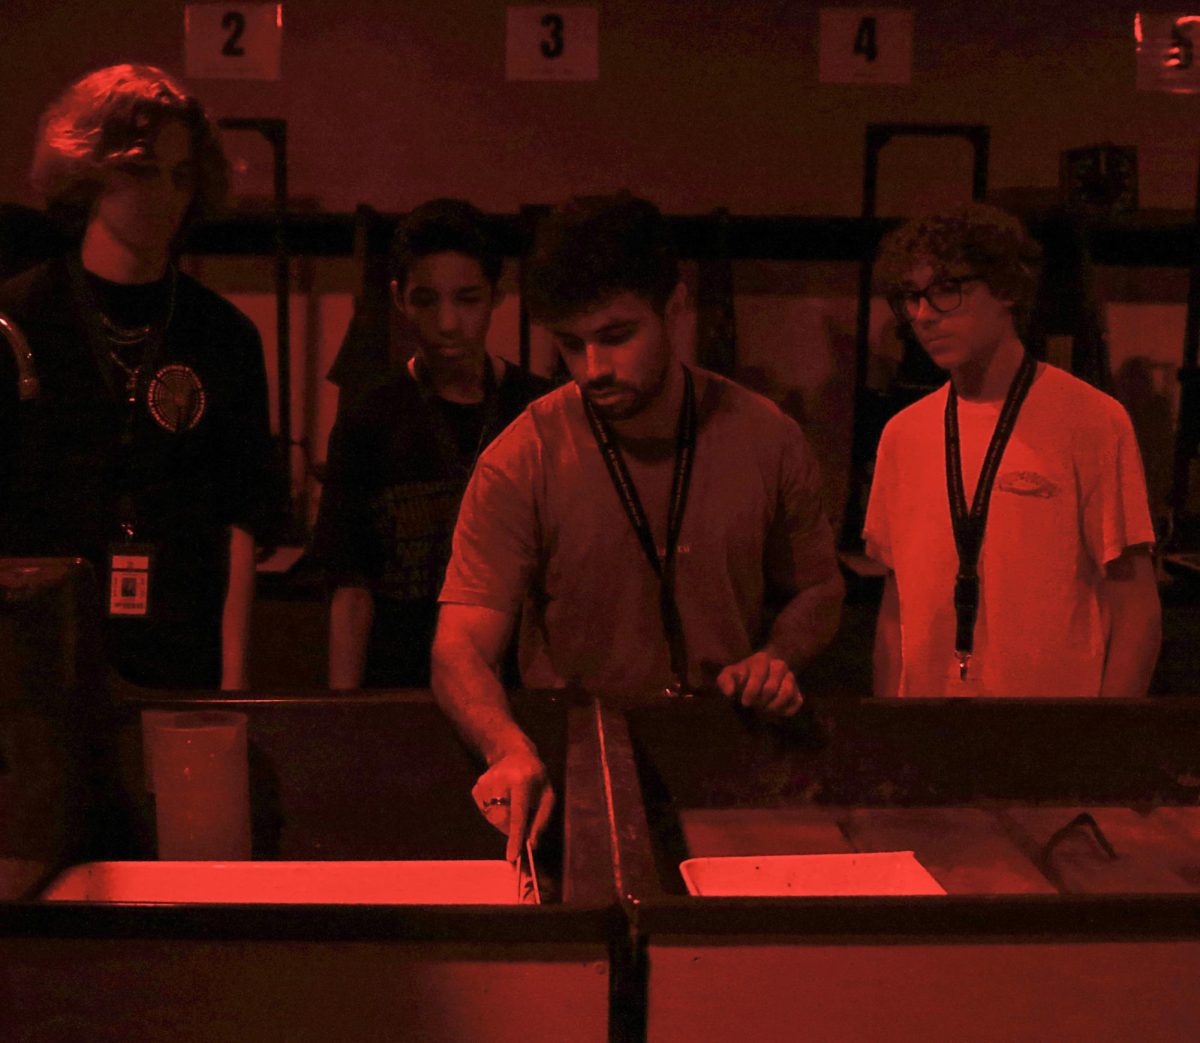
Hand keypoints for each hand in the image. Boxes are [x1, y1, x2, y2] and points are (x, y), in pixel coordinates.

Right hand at [471, 747, 555, 861]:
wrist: (515, 755)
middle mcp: (500, 780)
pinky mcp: (476, 787)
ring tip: (512, 803)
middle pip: (503, 820)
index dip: (515, 837)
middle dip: (512, 828)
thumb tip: (531, 844)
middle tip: (522, 819)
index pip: (518, 814)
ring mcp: (485, 782)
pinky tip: (502, 799)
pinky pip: (484, 813)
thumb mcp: (548, 795)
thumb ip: (541, 820)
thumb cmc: (535, 778)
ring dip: (504, 821)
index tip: (512, 856)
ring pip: (492, 819)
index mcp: (522, 780)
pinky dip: (494, 814)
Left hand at [716, 650, 802, 715]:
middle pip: (771, 688)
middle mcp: (779, 665)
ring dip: (773, 707)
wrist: (758, 678)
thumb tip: (729, 692)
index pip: (758, 677)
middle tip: (754, 706)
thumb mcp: (729, 676)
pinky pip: (797, 703)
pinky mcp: (798, 691)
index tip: (744, 702)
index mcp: (762, 659)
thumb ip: (725, 681)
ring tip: (764, 710)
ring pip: (787, 694)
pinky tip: (774, 712)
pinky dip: (785, 711)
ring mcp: (790, 677)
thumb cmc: (742, 678)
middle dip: (760, 701)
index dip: (750, 692)